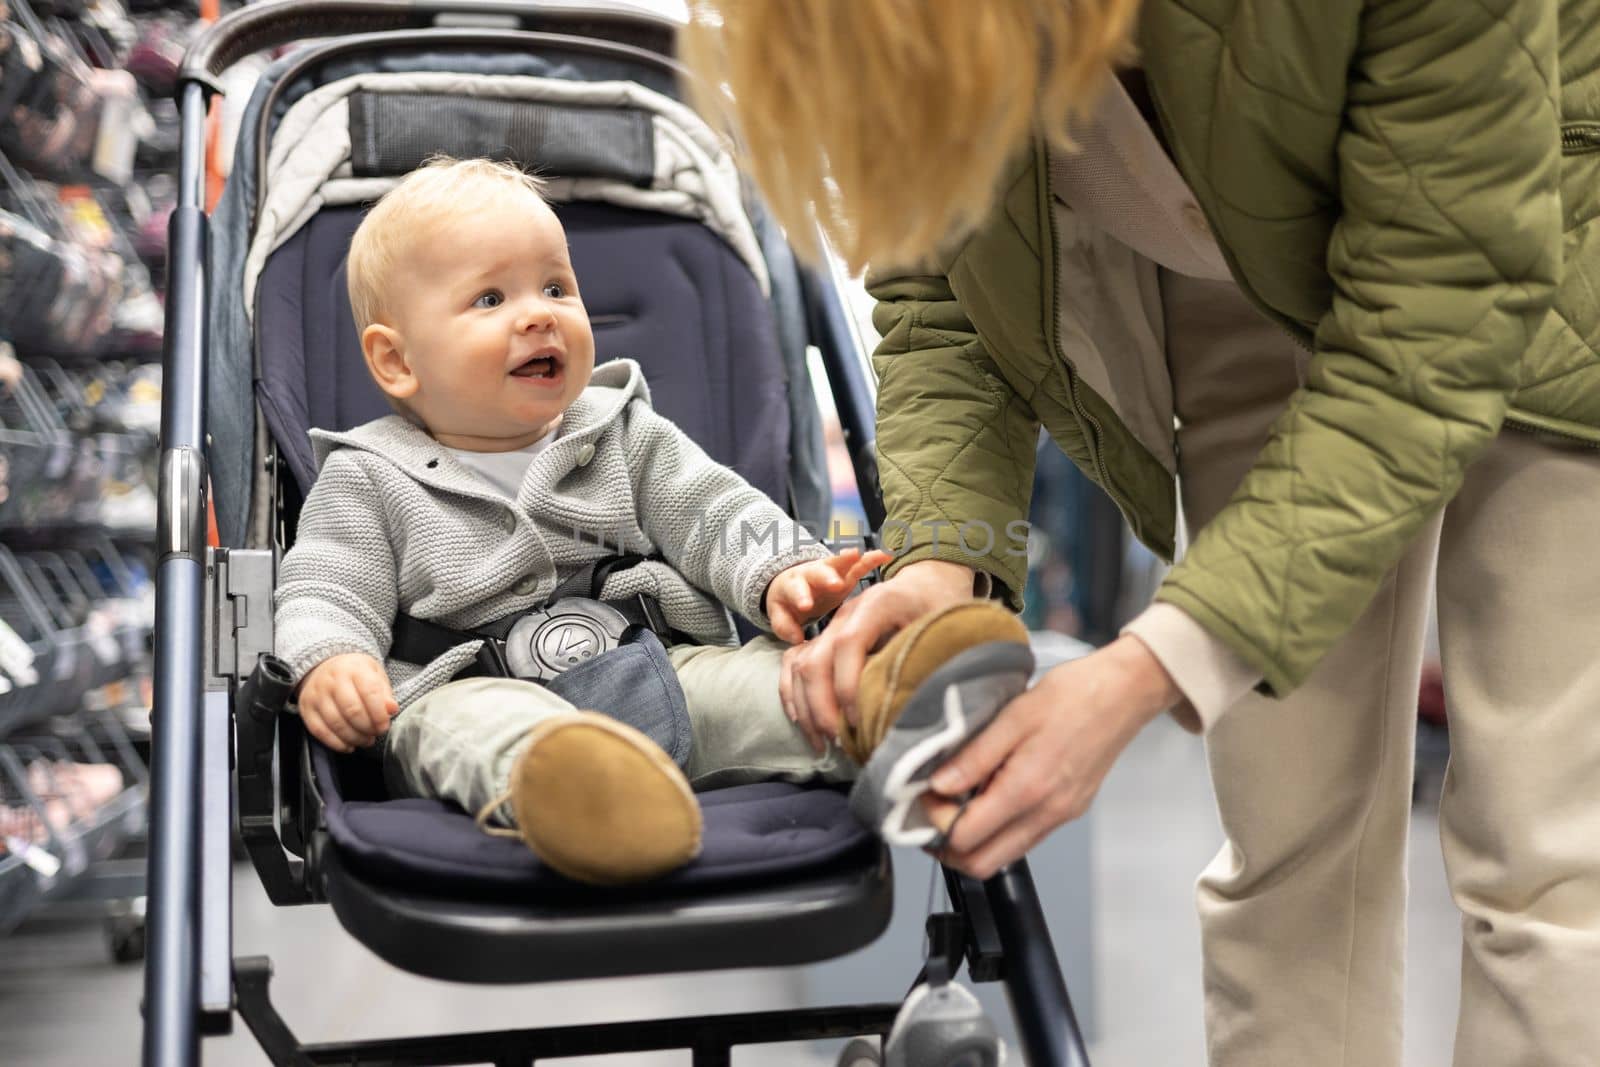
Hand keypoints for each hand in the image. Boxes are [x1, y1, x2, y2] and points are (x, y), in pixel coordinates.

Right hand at [297, 653, 398, 752]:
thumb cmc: (354, 673)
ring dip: (354, 738)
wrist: (323, 665)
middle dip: (368, 728)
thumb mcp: (374, 674)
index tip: (384, 726)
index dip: (379, 714)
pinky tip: (348, 745)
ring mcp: (317, 695)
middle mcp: (333, 680)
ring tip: (365, 740)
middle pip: (352, 711)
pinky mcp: (306, 709)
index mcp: (354, 669)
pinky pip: (320, 731)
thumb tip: (391, 709)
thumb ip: (384, 693)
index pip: (370, 693)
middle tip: (375, 734)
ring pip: (336, 723)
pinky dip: (336, 743)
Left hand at [765, 547, 893, 643]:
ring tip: (860, 556)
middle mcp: (811, 574)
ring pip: (839, 563)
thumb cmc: (787, 605)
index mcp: (792, 585)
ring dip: (850, 561)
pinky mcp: (846, 573)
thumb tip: (796, 639)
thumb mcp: (780, 616)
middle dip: (828, 577)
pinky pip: (859, 564)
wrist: (793, 587)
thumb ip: (785, 626)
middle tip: (836, 584)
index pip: (795, 590)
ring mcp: (830, 572)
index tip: (806, 606)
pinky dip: (871, 559)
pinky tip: (886, 556)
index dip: (801, 597)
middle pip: (818, 572)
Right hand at [779, 558, 976, 752]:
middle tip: (840, 742)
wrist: (926, 585)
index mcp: (878, 604)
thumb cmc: (940, 609)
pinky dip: (794, 695)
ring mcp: (831, 624)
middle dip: (822, 708)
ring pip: (800, 666)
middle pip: (815, 659)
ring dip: (807, 708)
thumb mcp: (945, 627)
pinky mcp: (824, 637)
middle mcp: (846, 612)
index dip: (848, 686)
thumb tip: (914, 705)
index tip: (857, 722)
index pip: (848, 644)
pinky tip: (803, 723)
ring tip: (824, 744)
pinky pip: (794, 664)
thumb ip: (928, 656)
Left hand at [923, 635, 1179, 878]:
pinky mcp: (1067, 811)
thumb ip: (974, 757)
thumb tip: (938, 786)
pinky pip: (1024, 838)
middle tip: (930, 815)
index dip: (934, 824)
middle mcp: (1046, 813)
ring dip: (972, 841)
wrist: (1124, 693)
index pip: (965, 838)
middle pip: (983, 863)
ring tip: (954, 804)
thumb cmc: (1073, 696)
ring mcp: (1059, 816)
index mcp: (1027, 789)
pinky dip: (997, 830)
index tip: (922, 797)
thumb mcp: (1013, 717)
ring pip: (1003, 855)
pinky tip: (987, 796)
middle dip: (947, 848)